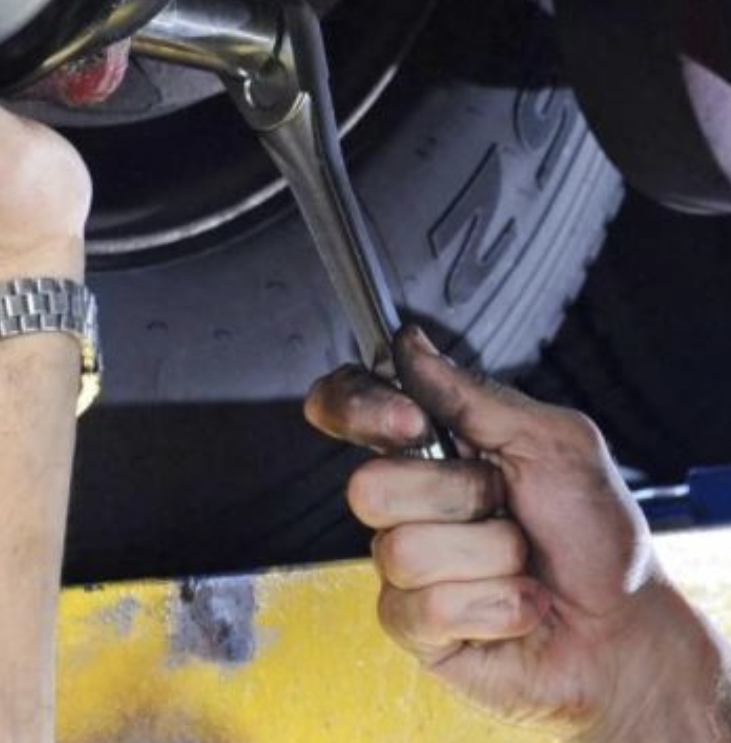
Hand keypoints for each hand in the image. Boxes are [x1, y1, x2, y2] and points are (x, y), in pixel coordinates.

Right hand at [306, 326, 730, 740]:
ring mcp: (402, 563)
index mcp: (426, 443)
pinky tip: (516, 607)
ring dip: (488, 559)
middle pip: (367, 486)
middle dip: (458, 498)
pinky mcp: (413, 623)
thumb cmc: (594, 532)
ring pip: (402, 551)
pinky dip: (492, 607)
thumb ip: (475, 394)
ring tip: (520, 565)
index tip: (410, 422)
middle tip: (506, 507)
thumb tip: (409, 345)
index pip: (347, 403)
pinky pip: (424, 608)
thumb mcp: (554, 442)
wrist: (625, 627)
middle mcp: (405, 499)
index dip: (356, 408)